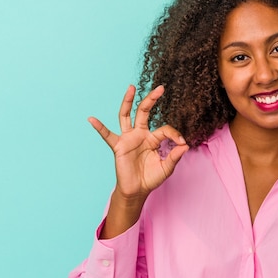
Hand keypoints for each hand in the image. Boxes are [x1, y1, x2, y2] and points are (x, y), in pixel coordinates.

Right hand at [88, 85, 188, 201]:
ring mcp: (128, 139)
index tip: (182, 142)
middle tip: (161, 88)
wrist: (137, 190)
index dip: (175, 134)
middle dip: (151, 99)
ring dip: (128, 102)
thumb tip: (185, 145)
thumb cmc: (151, 178)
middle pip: (144, 112)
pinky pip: (107, 135)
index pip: (165, 129)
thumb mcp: (167, 167)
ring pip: (126, 116)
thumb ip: (175, 156)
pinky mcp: (118, 146)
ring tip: (131, 88)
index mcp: (153, 138)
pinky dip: (99, 128)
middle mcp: (140, 135)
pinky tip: (92, 119)